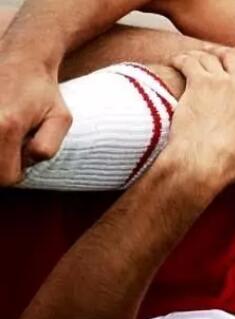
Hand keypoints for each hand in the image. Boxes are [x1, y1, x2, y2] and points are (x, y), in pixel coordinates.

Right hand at [0, 56, 71, 184]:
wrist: (20, 56)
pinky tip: (1, 125)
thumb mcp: (60, 120)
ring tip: (6, 131)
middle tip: (15, 142)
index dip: (17, 173)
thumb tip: (24, 164)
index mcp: (5, 126)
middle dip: (3, 164)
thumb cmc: (44, 91)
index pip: (5, 177)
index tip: (24, 155)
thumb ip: (47, 148)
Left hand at [163, 49, 234, 193]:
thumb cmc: (228, 166)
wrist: (202, 162)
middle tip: (213, 57)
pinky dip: (182, 59)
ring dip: (201, 55)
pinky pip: (190, 60)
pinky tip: (176, 63)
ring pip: (211, 55)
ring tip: (192, 60)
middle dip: (223, 53)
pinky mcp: (198, 82)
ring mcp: (221, 81)